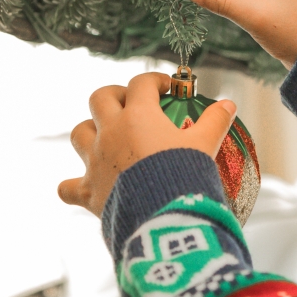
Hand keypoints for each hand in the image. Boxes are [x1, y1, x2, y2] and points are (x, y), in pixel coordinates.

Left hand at [57, 72, 235, 216]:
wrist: (164, 216)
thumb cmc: (185, 175)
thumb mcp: (206, 145)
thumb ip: (216, 121)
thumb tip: (229, 104)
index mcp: (139, 116)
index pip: (142, 83)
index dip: (155, 80)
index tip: (168, 88)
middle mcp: (111, 133)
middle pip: (100, 98)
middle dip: (115, 96)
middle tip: (131, 104)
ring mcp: (95, 161)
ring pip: (79, 133)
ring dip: (91, 131)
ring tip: (107, 138)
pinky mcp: (89, 192)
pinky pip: (68, 187)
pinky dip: (73, 186)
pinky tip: (84, 186)